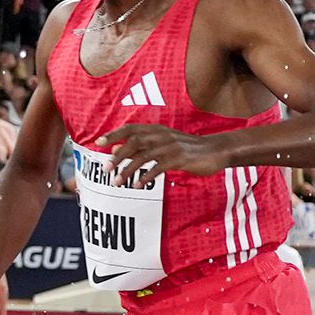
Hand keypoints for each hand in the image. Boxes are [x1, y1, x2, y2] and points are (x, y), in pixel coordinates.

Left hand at [102, 123, 225, 183]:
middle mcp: (162, 136)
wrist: (216, 150)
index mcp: (157, 130)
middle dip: (117, 156)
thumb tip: (116, 150)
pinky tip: (138, 186)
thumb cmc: (189, 148)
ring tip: (117, 182)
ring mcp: (171, 147)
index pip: (131, 129)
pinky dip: (146, 177)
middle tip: (105, 169)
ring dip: (128, 170)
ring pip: (143, 157)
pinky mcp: (180, 159)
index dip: (114, 135)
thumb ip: (143, 146)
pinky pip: (158, 168)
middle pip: (134, 143)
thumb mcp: (165, 143)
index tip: (98, 143)